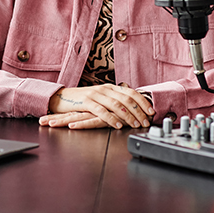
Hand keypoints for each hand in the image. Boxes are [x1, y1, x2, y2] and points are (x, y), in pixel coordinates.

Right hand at [40, 84, 154, 129]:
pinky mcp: (86, 102)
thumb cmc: (83, 101)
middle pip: (126, 99)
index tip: (151, 111)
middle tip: (145, 122)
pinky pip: (101, 111)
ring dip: (129, 116)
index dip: (143, 101)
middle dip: (139, 111)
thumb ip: (115, 101)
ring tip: (135, 125)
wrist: (62, 98)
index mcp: (110, 87)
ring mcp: (95, 95)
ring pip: (116, 104)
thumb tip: (134, 110)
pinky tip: (118, 125)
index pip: (131, 92)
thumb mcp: (101, 98)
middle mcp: (104, 89)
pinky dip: (111, 118)